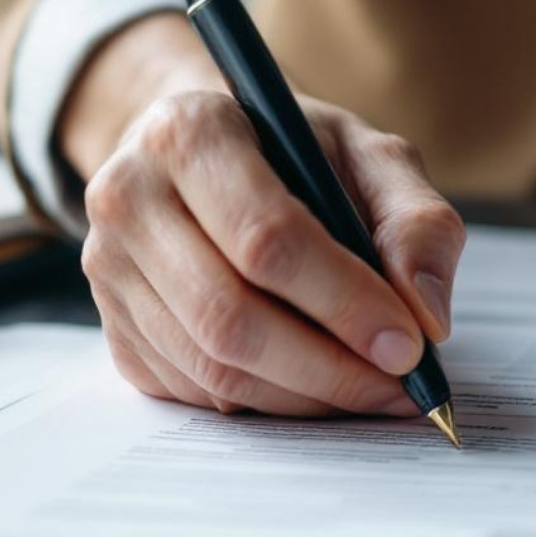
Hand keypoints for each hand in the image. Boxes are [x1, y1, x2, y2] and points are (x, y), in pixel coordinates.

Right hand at [64, 13, 465, 415]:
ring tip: (375, 391)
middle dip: (330, 368)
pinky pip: (195, 392)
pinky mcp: (114, 329)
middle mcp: (128, 197)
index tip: (408, 344)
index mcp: (189, 132)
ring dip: (306, 396)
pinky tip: (320, 386)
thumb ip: (417, 223)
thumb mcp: (371, 157)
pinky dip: (270, 404)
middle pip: (230, 316)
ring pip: (212, 368)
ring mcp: (108, 269)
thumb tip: (427, 317)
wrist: (212, 156)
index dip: (344, 301)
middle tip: (401, 387)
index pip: (266, 238)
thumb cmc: (298, 153)